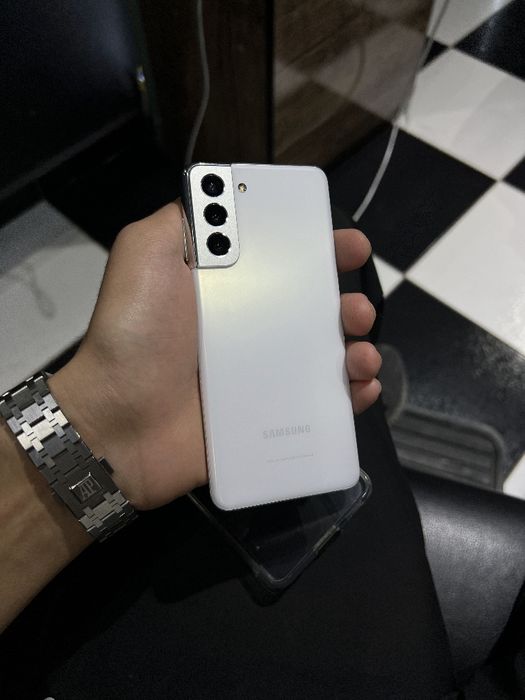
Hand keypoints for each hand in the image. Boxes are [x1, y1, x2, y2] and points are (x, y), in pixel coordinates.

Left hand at [50, 203, 380, 510]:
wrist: (119, 422)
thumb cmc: (135, 335)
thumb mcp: (145, 254)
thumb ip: (183, 220)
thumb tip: (223, 191)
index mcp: (230, 291)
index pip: (287, 263)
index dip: (322, 250)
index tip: (350, 247)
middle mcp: (251, 330)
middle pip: (317, 310)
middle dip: (350, 302)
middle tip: (357, 308)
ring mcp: (263, 377)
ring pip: (328, 358)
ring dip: (359, 348)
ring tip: (359, 352)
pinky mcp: (268, 419)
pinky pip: (323, 407)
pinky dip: (352, 397)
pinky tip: (361, 388)